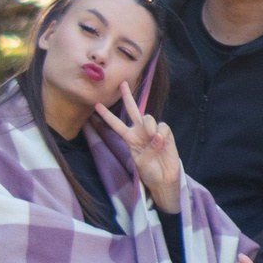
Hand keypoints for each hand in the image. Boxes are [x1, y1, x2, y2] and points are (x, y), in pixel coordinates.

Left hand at [94, 87, 182, 212]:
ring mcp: (153, 131)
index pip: (116, 124)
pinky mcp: (166, 134)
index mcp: (129, 138)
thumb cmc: (149, 173)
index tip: (96, 105)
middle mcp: (140, 132)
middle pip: (132, 110)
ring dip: (148, 125)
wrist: (164, 180)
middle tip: (122, 83)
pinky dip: (161, 133)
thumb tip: (157, 135)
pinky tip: (161, 140)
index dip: (106, 115)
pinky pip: (162, 126)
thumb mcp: (140, 163)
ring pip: (148, 117)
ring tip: (153, 138)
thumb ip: (147, 148)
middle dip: (127, 97)